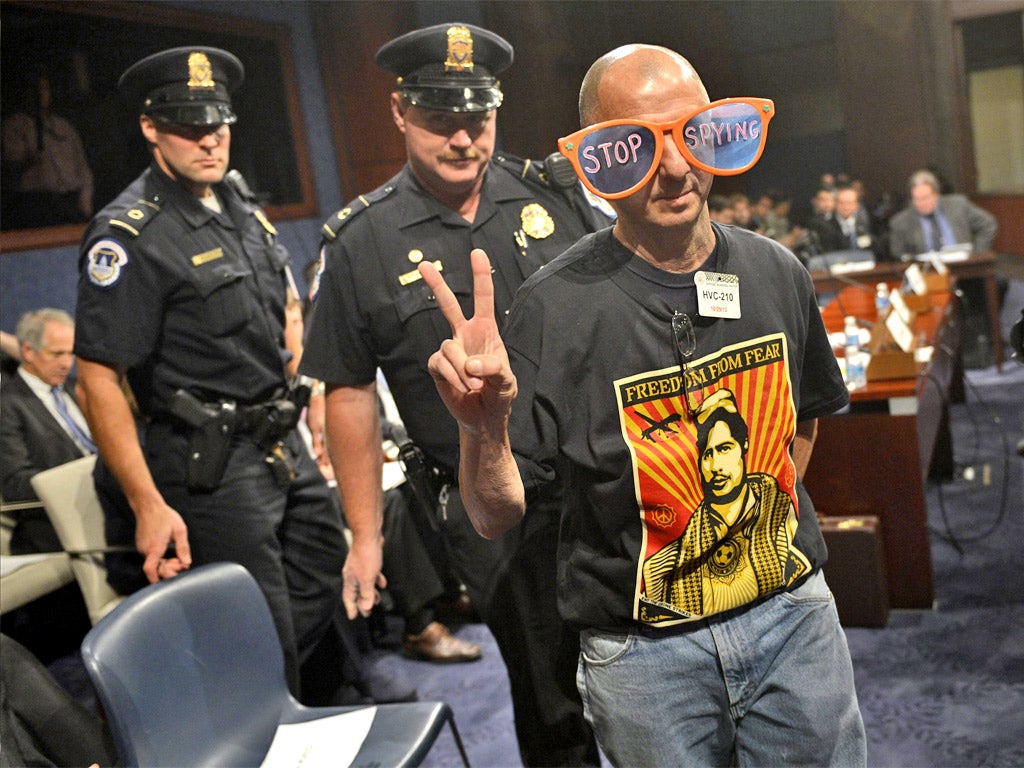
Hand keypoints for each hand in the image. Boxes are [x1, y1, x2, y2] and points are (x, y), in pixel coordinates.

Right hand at [135, 498, 190, 583]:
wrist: (148, 506)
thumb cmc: (165, 516)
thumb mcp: (179, 530)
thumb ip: (183, 547)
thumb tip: (187, 563)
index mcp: (154, 548)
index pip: (150, 570)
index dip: (157, 579)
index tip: (171, 579)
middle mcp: (145, 550)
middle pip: (155, 569)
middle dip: (169, 570)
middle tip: (182, 563)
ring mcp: (142, 549)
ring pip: (153, 564)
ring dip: (166, 565)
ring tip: (177, 558)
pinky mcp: (142, 547)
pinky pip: (151, 559)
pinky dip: (160, 560)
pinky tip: (170, 554)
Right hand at [342, 535, 386, 618]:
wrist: (368, 536)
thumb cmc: (366, 556)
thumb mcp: (367, 579)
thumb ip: (366, 594)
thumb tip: (365, 607)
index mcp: (350, 580)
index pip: (348, 599)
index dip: (351, 609)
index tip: (353, 617)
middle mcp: (352, 575)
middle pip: (356, 593)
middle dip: (362, 603)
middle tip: (367, 612)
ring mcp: (359, 568)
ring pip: (364, 584)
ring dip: (371, 592)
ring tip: (377, 599)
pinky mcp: (367, 561)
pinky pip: (371, 574)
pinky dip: (376, 580)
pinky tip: (382, 582)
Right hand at [418, 248, 517, 431]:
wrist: (483, 419)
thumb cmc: (499, 395)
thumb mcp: (507, 382)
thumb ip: (494, 370)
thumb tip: (470, 364)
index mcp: (486, 332)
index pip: (484, 299)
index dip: (481, 276)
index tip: (477, 252)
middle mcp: (465, 336)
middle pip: (449, 305)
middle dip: (436, 284)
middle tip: (423, 264)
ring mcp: (449, 350)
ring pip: (448, 347)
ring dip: (462, 370)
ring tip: (474, 386)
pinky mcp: (436, 367)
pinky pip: (439, 364)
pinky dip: (452, 378)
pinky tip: (462, 389)